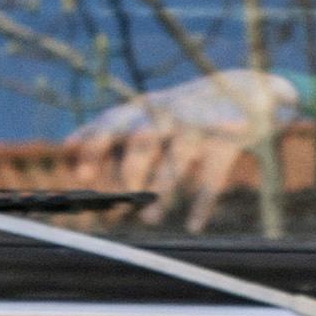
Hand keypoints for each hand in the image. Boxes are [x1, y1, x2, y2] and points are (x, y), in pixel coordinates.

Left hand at [72, 67, 304, 231]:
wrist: (248, 91)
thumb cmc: (186, 113)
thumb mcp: (150, 115)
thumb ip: (112, 130)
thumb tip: (66, 149)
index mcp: (146, 108)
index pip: (113, 122)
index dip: (95, 145)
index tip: (80, 173)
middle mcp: (169, 113)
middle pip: (144, 136)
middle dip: (130, 168)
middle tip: (121, 198)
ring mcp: (200, 124)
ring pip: (177, 157)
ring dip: (162, 190)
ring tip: (148, 220)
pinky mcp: (229, 138)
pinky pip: (213, 175)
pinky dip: (202, 203)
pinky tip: (193, 224)